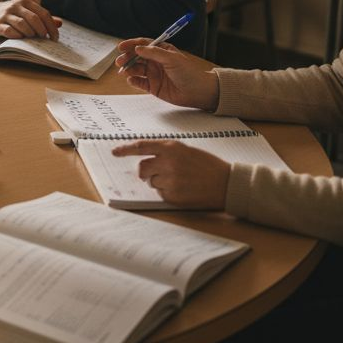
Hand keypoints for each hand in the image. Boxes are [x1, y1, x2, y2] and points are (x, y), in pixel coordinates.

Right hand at [0, 0, 61, 39]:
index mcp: (25, 2)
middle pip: (34, 18)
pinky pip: (9, 31)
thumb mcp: (26, 11)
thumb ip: (41, 17)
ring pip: (22, 24)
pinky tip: (20, 39)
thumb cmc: (10, 14)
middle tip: (44, 39)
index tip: (55, 37)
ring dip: (30, 34)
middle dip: (42, 31)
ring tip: (32, 39)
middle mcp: (16, 6)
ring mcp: (6, 15)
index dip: (51, 26)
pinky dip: (17, 36)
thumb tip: (59, 23)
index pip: (43, 13)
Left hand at [110, 140, 229, 208]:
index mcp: (171, 147)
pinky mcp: (173, 195)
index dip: (125, 149)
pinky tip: (183, 190)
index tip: (115, 152)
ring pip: (151, 182)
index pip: (141, 147)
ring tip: (179, 181)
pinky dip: (168, 193)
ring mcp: (170, 180)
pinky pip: (161, 194)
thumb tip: (146, 159)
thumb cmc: (208, 165)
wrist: (227, 182)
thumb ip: (166, 153)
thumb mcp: (187, 151)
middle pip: (142, 168)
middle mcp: (168, 162)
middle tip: (155, 173)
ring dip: (159, 182)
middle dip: (145, 172)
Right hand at [114, 38, 219, 110]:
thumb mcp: (172, 59)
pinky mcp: (153, 86)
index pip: (143, 44)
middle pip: (136, 57)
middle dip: (127, 58)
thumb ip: (153, 53)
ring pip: (136, 69)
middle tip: (120, 61)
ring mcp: (154, 74)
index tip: (121, 47)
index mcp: (161, 51)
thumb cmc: (189, 73)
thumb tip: (137, 48)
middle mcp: (156, 61)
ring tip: (124, 71)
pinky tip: (131, 79)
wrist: (198, 92)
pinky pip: (139, 82)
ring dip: (128, 69)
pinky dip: (133, 81)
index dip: (131, 44)